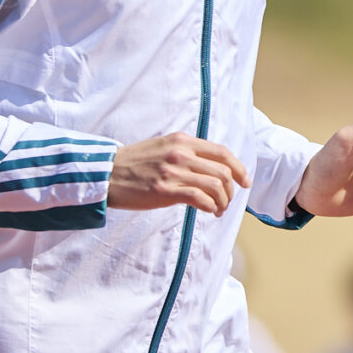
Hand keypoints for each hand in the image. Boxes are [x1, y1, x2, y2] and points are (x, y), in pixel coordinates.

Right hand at [110, 133, 248, 213]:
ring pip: (215, 186)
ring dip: (223, 201)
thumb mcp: (162, 147)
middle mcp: (181, 153)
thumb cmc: (134, 164)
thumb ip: (185, 152)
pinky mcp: (166, 190)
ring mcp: (173, 171)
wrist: (107, 173)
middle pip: (222, 171)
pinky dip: (211, 207)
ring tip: (218, 210)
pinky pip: (200, 199)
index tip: (245, 181)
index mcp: (182, 140)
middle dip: (231, 190)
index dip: (239, 168)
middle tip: (227, 201)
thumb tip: (209, 168)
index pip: (221, 152)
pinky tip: (209, 212)